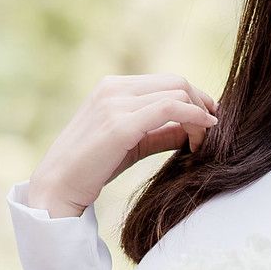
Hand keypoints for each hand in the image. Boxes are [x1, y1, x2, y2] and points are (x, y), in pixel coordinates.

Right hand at [27, 72, 219, 215]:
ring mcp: (115, 103)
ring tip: (204, 142)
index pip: (167, 81)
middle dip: (202, 104)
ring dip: (200, 115)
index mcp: (112, 87)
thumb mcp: (132, 143)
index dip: (195, 99)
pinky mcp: (120, 124)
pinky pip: (171, 109)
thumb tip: (194, 128)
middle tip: (213, 131)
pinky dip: (194, 118)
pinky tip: (202, 135)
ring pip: (178, 93)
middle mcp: (113, 88)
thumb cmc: (93, 168)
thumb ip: (160, 132)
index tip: (209, 122)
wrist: (57, 188)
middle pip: (177, 82)